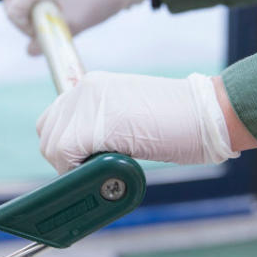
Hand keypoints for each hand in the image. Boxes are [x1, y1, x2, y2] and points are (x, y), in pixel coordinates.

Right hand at [0, 0, 152, 54]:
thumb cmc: (98, 0)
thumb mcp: (73, 24)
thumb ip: (48, 39)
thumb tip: (30, 52)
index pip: (13, 10)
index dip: (23, 28)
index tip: (41, 35)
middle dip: (21, 16)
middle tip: (42, 27)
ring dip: (21, 1)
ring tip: (41, 14)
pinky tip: (40, 1)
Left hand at [36, 72, 247, 173]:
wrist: (208, 113)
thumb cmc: (179, 121)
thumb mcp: (130, 115)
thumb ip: (101, 126)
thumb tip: (80, 156)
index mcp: (92, 85)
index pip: (54, 120)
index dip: (64, 146)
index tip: (83, 161)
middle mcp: (84, 90)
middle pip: (48, 134)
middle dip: (65, 159)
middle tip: (96, 168)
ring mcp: (88, 103)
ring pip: (54, 147)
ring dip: (72, 166)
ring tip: (105, 168)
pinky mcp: (96, 122)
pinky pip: (66, 154)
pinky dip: (79, 171)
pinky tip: (106, 170)